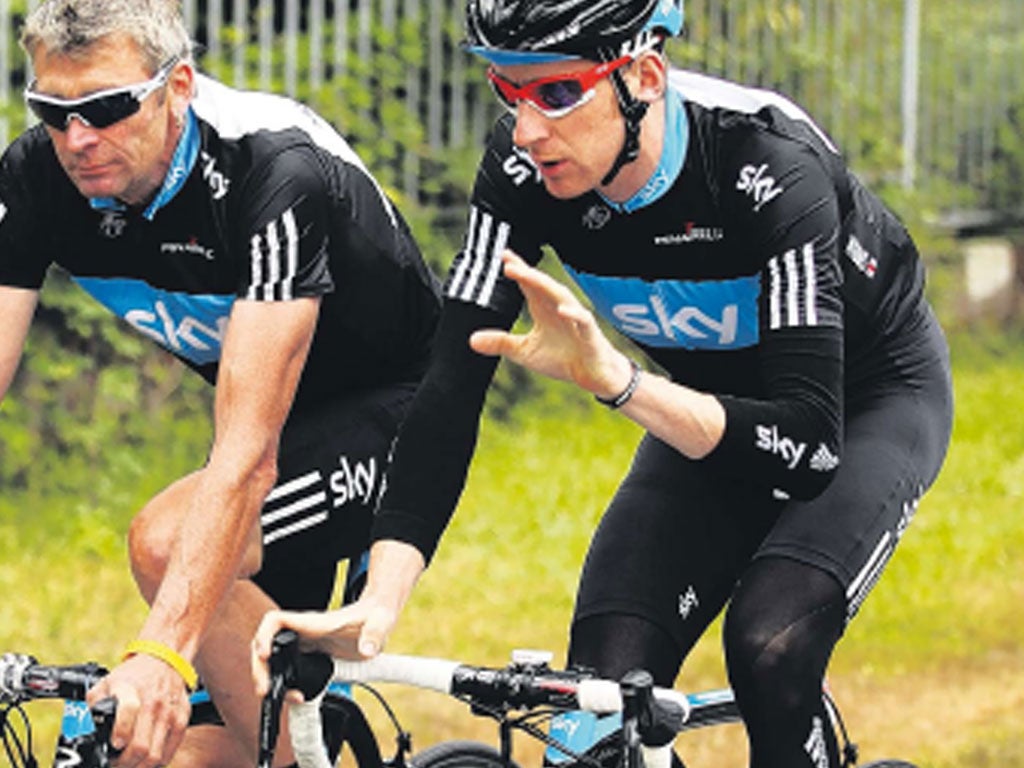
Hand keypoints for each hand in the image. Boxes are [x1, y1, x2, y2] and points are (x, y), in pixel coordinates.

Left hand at [85, 653, 190, 767]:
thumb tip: (83, 730)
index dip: (119, 733)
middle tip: (115, 764)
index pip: (128, 710)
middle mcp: (153, 702)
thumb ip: (92, 705)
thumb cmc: (133, 675)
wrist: (166, 660)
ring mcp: (170, 713)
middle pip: (140, 746)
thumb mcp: (107, 682)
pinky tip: (145, 759)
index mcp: (131, 690)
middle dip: (123, 763)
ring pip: (155, 756)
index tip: (113, 744)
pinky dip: (156, 762)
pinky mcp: (182, 719)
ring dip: (138, 766)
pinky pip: (169, 752)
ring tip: (129, 764)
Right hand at [251, 598, 396, 696]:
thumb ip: (374, 635)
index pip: (276, 620)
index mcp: (314, 623)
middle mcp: (304, 632)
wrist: (378, 614)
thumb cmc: (375, 614)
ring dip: (265, 675)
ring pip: (273, 656)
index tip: (264, 654)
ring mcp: (305, 642)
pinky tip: (292, 693)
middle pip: (265, 643)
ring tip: (270, 693)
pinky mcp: (310, 652)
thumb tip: (367, 650)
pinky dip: (281, 679)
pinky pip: (286, 665)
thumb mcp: (379, 622)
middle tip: (263, 688)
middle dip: (259, 666)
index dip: (263, 636)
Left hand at [470, 251, 634, 398]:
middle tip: (508, 261)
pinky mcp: (590, 334)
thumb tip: (471, 340)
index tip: (501, 256)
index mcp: (543, 309)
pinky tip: (563, 310)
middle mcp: (559, 308)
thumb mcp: (525, 352)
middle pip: (542, 285)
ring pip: (561, 296)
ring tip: (527, 275)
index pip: (528, 285)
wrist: (592, 375)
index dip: (517, 270)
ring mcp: (576, 319)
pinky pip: (583, 320)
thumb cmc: (562, 358)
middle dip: (526, 272)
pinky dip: (574, 314)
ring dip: (545, 285)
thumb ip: (501, 343)